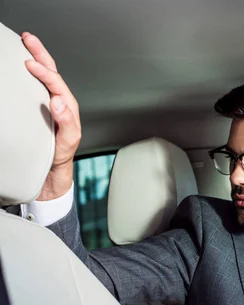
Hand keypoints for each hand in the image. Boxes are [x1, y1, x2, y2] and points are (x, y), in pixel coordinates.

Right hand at [21, 32, 80, 200]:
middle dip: (42, 54)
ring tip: (26, 45)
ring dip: (38, 59)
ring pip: (45, 79)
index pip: (57, 84)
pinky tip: (22, 68)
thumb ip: (67, 124)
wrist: (53, 176)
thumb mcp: (67, 144)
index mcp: (69, 110)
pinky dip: (31, 75)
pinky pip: (37, 89)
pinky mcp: (42, 112)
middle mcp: (62, 106)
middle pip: (53, 74)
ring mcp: (52, 108)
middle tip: (28, 38)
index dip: (45, 71)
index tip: (30, 63)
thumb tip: (60, 101)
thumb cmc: (60, 160)